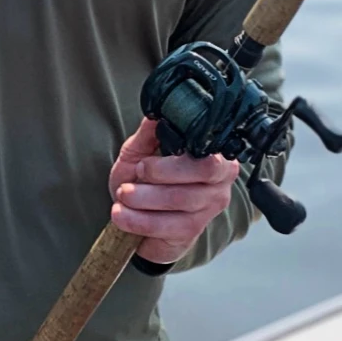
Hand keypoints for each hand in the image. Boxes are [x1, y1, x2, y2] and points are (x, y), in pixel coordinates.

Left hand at [108, 118, 239, 264]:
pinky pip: (168, 226)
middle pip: (203, 170)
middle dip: (162, 173)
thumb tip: (156, 108)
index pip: (209, 148)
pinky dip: (139, 220)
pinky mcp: (191, 232)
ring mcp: (209, 208)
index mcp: (213, 153)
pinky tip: (121, 215)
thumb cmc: (144, 179)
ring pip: (182, 199)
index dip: (179, 153)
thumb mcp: (141, 151)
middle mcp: (220, 180)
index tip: (145, 160)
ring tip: (122, 194)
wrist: (136, 214)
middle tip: (136, 173)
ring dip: (144, 197)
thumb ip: (149, 132)